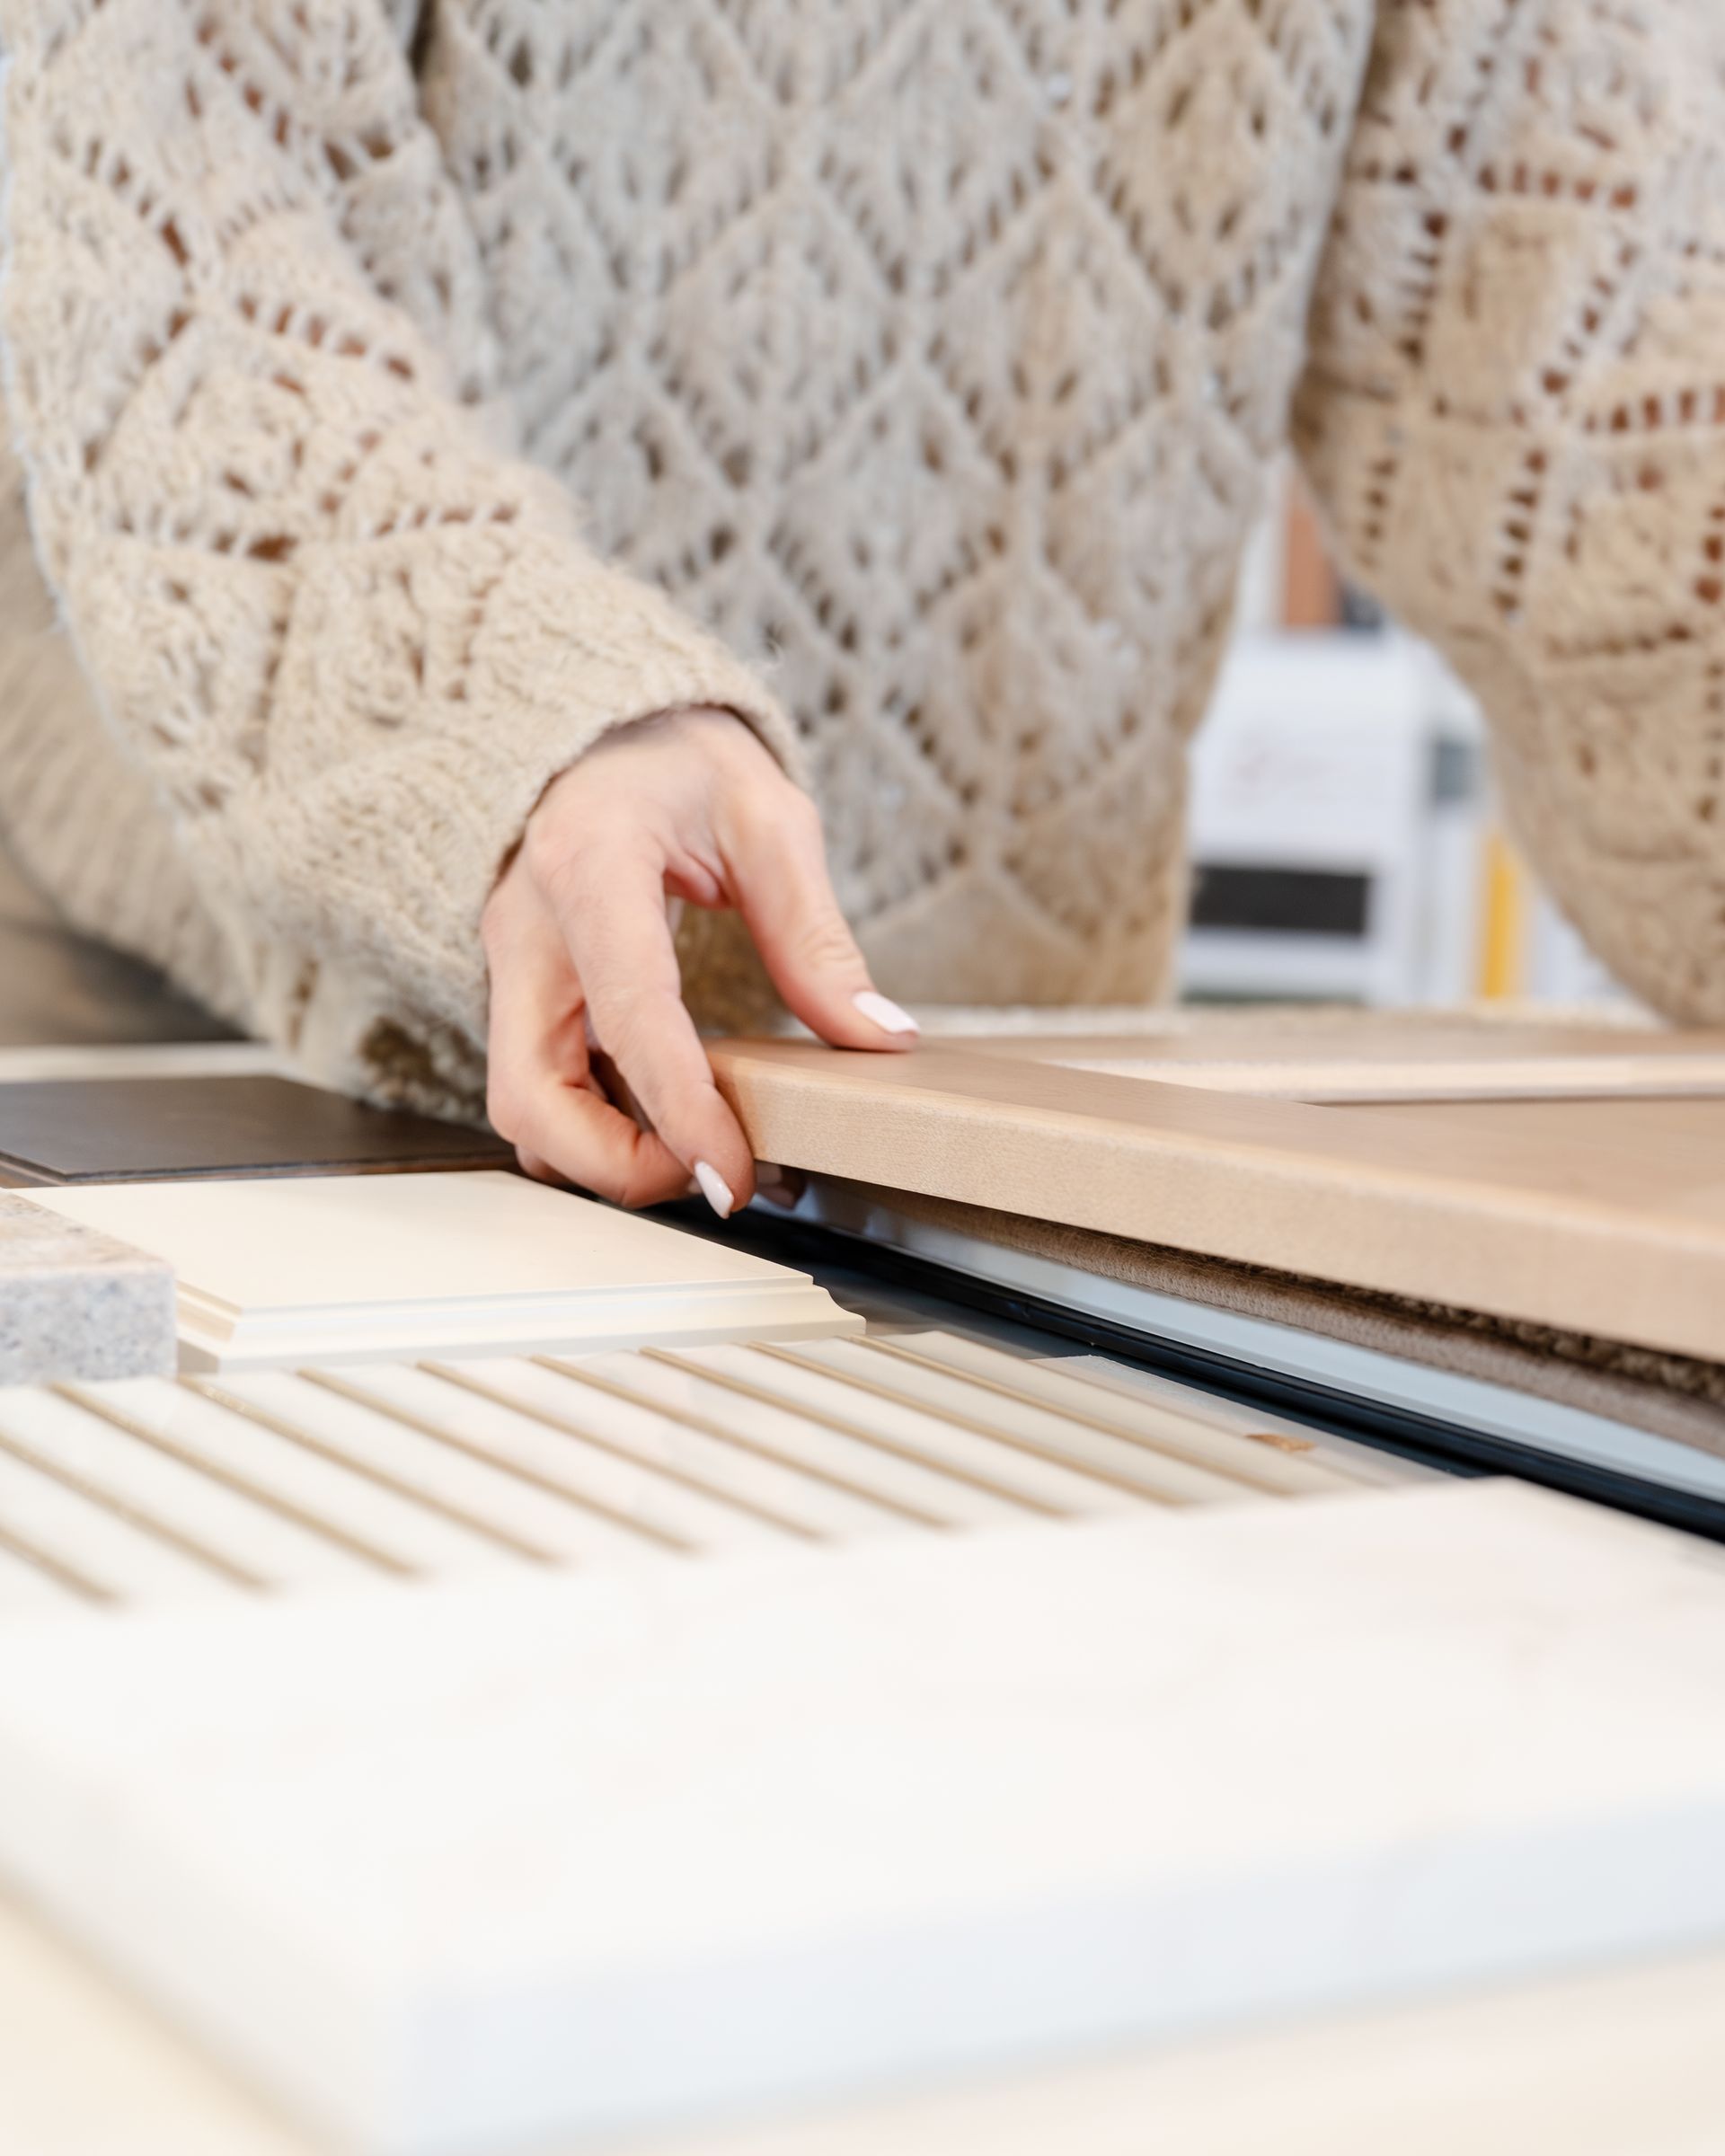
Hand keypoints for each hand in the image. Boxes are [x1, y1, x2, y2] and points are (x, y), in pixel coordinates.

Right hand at [481, 706, 916, 1213]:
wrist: (595, 727)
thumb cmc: (674, 755)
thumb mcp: (767, 818)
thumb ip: (815, 934)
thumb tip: (878, 1037)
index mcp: (588, 865)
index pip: (628, 1015)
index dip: (679, 1112)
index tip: (735, 1179)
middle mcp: (523, 928)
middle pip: (530, 1097)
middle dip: (619, 1165)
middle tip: (718, 1175)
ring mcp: (508, 967)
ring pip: (520, 1110)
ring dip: (603, 1155)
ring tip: (703, 1147)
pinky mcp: (516, 994)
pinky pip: (537, 1088)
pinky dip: (593, 1127)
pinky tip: (666, 1118)